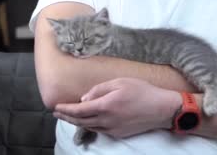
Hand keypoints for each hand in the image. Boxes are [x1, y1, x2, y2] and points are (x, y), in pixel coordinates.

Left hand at [54, 77, 180, 138]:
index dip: (65, 109)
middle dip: (66, 117)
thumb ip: (99, 89)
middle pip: (80, 121)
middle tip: (57, 112)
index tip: (55, 107)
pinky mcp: (118, 133)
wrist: (161, 109)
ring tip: (69, 116)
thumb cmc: (142, 91)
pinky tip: (88, 120)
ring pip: (89, 127)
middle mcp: (106, 120)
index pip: (79, 110)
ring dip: (76, 122)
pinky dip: (89, 125)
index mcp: (105, 106)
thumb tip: (84, 98)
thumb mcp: (120, 82)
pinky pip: (99, 130)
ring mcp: (112, 129)